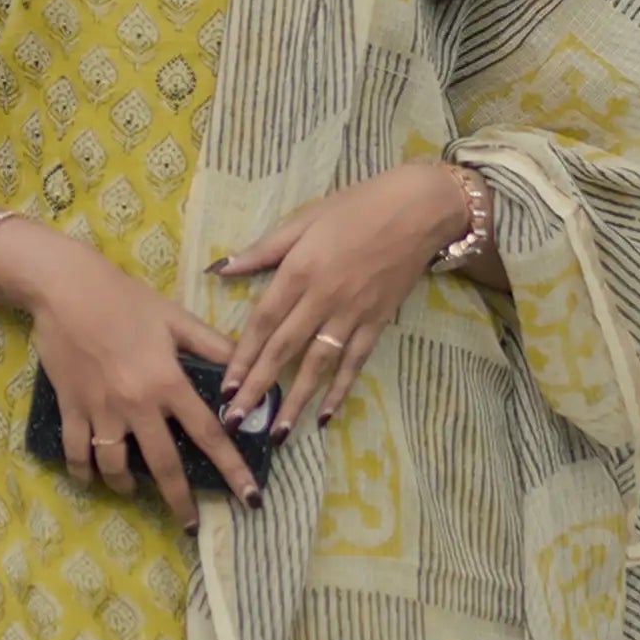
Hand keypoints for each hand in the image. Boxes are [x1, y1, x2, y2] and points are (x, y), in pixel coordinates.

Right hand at [28, 247, 259, 526]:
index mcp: (169, 382)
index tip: (251, 497)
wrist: (66, 288)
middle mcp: (137, 405)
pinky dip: (83, 472)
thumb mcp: (176, 318)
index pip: (210, 434)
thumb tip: (247, 370)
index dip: (233, 469)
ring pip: (115, 466)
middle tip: (190, 525)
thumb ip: (213, 346)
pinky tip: (92, 479)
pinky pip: (77, 453)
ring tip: (136, 492)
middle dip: (180, 501)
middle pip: (164, 465)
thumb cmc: (125, 299)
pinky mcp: (71, 409)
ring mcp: (101, 411)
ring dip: (127, 487)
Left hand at [217, 165, 465, 435]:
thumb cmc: (358, 206)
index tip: (224, 388)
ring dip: (295, 401)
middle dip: (258, 389)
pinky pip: (354, 363)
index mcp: (300, 270)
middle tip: (235, 422)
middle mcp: (323, 298)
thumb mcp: (304, 218)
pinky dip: (340, 390)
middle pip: (283, 350)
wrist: (419, 208)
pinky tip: (325, 416)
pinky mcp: (378, 323)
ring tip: (277, 433)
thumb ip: (263, 250)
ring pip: (318, 365)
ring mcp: (352, 314)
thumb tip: (220, 269)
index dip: (242, 357)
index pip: (263, 322)